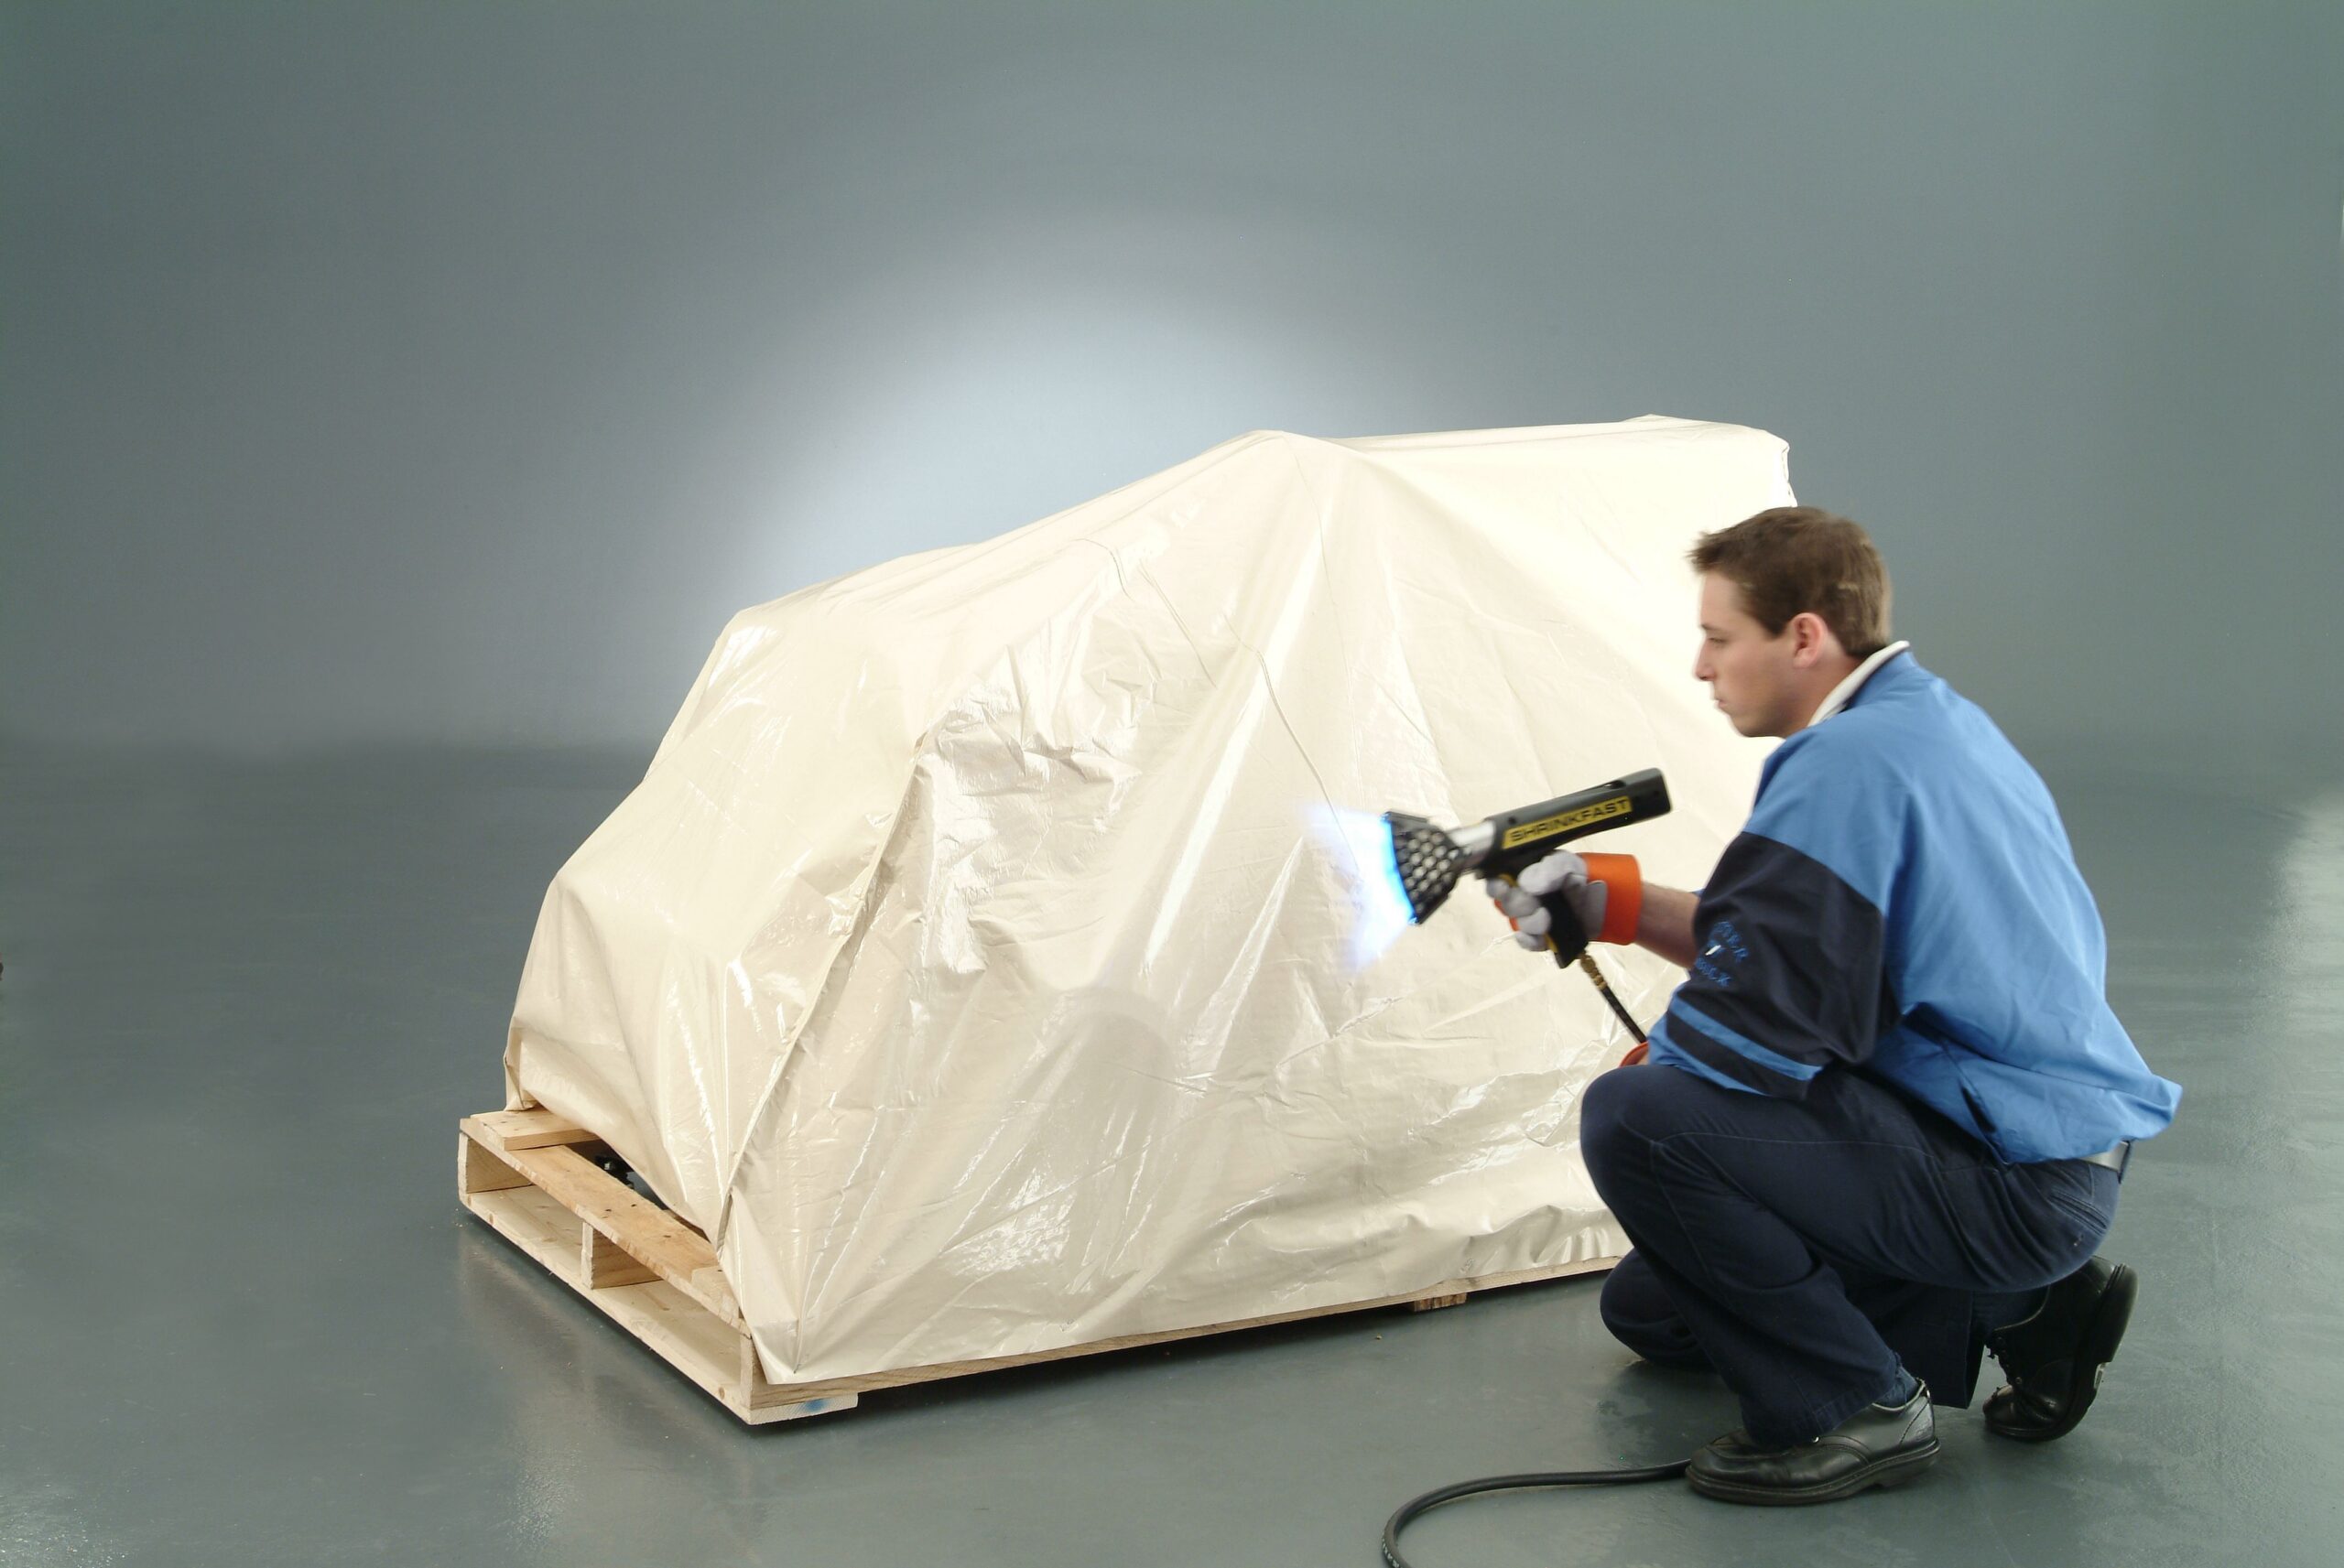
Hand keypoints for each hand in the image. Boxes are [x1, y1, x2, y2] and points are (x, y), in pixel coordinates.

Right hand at [1485, 847, 1606, 952]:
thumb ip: (1548, 868)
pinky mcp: (1541, 938)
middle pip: (1504, 903)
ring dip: (1531, 922)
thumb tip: (1525, 883)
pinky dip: (1531, 941)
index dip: (1495, 885)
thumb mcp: (1566, 864)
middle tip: (1536, 902)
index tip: (1504, 887)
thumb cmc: (1580, 876)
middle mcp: (1522, 897)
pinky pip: (1527, 943)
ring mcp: (1530, 919)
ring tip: (1548, 918)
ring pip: (1517, 923)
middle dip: (1519, 904)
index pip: (1496, 880)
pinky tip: (1541, 936)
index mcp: (1522, 874)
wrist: (1605, 901)